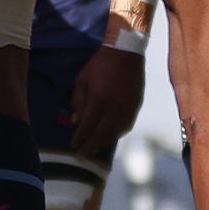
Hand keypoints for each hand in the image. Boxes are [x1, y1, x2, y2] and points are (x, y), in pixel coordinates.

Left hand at [67, 43, 145, 157]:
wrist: (126, 53)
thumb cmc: (100, 65)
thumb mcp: (82, 79)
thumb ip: (78, 101)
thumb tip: (76, 122)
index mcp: (99, 100)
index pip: (88, 126)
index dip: (80, 138)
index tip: (73, 146)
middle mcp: (114, 108)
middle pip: (101, 134)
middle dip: (90, 146)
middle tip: (81, 156)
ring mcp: (127, 109)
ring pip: (114, 133)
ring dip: (103, 143)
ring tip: (93, 149)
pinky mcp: (135, 107)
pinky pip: (125, 126)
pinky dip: (116, 135)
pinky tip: (109, 137)